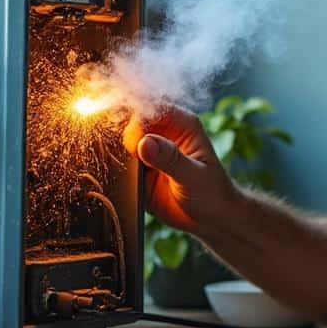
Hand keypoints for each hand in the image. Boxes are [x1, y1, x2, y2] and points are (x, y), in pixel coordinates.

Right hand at [123, 106, 235, 235]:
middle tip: (132, 161)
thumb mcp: (194, 176)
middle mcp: (163, 134)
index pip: (152, 108)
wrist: (211, 218)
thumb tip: (144, 142)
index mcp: (182, 124)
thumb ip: (170, 159)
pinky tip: (121, 181)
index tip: (134, 145)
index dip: (138, 122)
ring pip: (121, 143)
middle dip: (125, 139)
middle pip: (131, 123)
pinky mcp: (138, 170)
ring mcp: (149, 152)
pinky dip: (114, 169)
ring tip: (130, 173)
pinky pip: (119, 164)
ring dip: (117, 154)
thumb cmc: (212, 193)